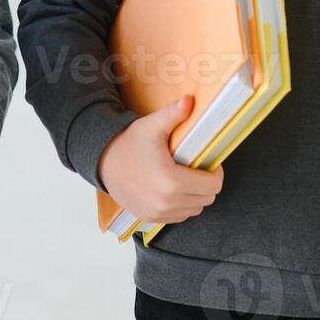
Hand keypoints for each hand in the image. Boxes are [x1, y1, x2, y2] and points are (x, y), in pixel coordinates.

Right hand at [97, 94, 223, 223]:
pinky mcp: (151, 219)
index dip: (215, 172)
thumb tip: (190, 100)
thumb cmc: (129, 143)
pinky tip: (173, 189)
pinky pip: (179, 216)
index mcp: (170, 180)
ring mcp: (158, 213)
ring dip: (195, 195)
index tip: (207, 162)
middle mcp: (166, 202)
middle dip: (207, 183)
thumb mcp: (151, 126)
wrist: (103, 163)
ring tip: (186, 178)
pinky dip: (182, 205)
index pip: (212, 185)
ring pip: (195, 209)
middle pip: (207, 198)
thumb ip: (173, 114)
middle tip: (197, 168)